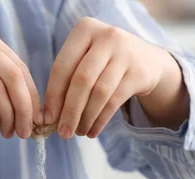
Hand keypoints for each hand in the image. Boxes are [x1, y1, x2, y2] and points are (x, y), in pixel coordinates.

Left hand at [43, 17, 187, 138]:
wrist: (146, 59)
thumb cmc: (103, 62)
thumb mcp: (85, 58)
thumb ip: (67, 80)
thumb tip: (51, 117)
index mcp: (85, 29)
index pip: (62, 66)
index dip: (53, 95)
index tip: (48, 118)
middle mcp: (106, 36)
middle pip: (81, 80)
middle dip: (70, 111)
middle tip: (63, 133)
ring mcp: (125, 53)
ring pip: (99, 93)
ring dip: (86, 118)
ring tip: (79, 133)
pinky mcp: (139, 72)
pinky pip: (114, 102)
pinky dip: (100, 120)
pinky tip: (93, 131)